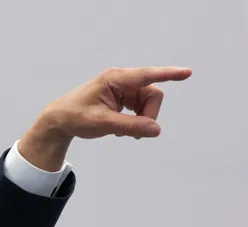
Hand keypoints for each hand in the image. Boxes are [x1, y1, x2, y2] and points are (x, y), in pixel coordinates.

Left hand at [18, 66, 191, 170]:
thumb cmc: (76, 117)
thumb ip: (130, 126)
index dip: (169, 74)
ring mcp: (123, 89)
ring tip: (123, 132)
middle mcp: (121, 80)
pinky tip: (120, 129)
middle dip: (148, 115)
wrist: (59, 120)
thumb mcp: (103, 123)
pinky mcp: (122, 98)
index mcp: (115, 79)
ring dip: (141, 120)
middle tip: (135, 133)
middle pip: (152, 94)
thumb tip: (156, 129)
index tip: (187, 73)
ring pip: (148, 104)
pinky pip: (140, 109)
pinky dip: (135, 121)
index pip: (147, 75)